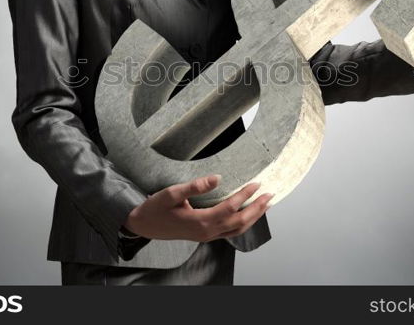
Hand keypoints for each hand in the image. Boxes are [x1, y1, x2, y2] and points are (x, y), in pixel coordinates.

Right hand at [123, 174, 272, 241]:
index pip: (230, 208)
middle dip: (257, 208)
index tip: (257, 183)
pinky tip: (247, 216)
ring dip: (254, 217)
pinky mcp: (204, 235)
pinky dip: (243, 224)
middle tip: (270, 194)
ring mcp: (206, 236)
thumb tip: (217, 178)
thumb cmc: (155, 209)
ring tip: (266, 205)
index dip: (245, 195)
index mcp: (200, 221)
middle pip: (239, 222)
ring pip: (237, 230)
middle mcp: (207, 231)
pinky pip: (229, 232)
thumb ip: (195, 186)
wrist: (143, 225)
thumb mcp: (171, 193)